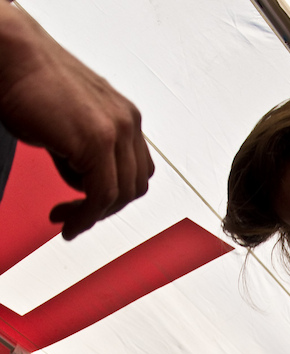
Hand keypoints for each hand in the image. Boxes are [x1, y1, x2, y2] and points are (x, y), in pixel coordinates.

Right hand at [0, 5, 153, 238]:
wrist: (11, 56)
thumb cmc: (30, 84)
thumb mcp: (71, 126)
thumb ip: (87, 154)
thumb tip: (85, 184)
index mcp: (125, 115)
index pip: (137, 171)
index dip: (116, 196)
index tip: (91, 206)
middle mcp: (127, 121)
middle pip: (133, 187)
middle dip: (105, 209)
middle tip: (77, 217)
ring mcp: (115, 130)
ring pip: (120, 196)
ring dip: (93, 216)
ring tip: (68, 219)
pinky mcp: (97, 141)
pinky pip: (101, 196)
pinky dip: (85, 216)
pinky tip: (68, 220)